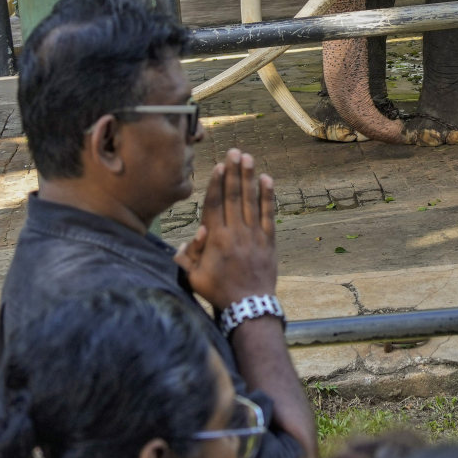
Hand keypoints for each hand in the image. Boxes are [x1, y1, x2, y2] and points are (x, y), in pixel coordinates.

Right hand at [175, 150, 276, 313]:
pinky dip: (268, 196)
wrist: (249, 306)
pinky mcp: (269, 241)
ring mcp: (254, 236)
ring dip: (249, 178)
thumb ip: (188, 255)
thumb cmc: (218, 292)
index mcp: (215, 240)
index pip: (215, 205)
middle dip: (234, 172)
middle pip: (234, 197)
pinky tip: (267, 180)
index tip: (219, 166)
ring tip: (248, 158)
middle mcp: (235, 233)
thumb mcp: (193, 277)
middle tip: (234, 152)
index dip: (217, 184)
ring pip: (251, 201)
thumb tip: (196, 231)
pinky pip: (269, 214)